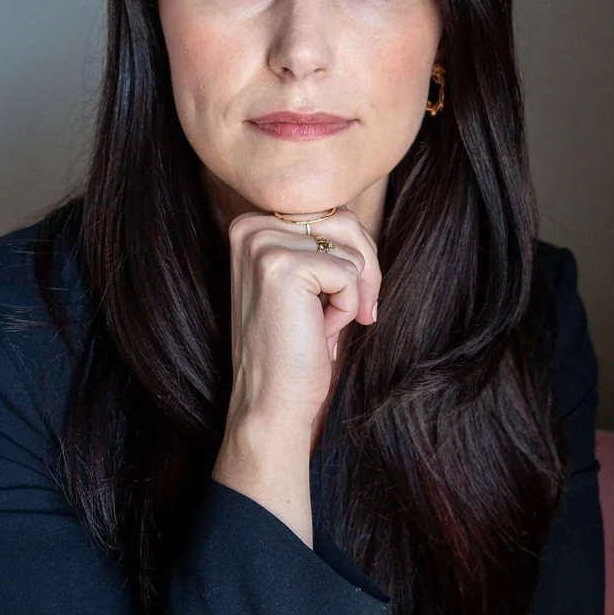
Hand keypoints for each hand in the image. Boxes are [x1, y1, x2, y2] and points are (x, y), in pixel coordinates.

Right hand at [223, 206, 380, 432]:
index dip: (352, 256)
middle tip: (357, 311)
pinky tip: (320, 331)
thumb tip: (358, 222)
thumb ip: (319, 243)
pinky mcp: (285, 268)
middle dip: (364, 271)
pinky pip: (350, 273)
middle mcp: (251, 228)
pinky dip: (348, 307)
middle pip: (344, 222)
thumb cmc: (293, 346)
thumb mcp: (304, 282)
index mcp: (250, 226)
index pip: (328, 213)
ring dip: (353, 291)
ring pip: (352, 248)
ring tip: (324, 322)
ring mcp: (264, 246)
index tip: (342, 297)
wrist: (270, 401)